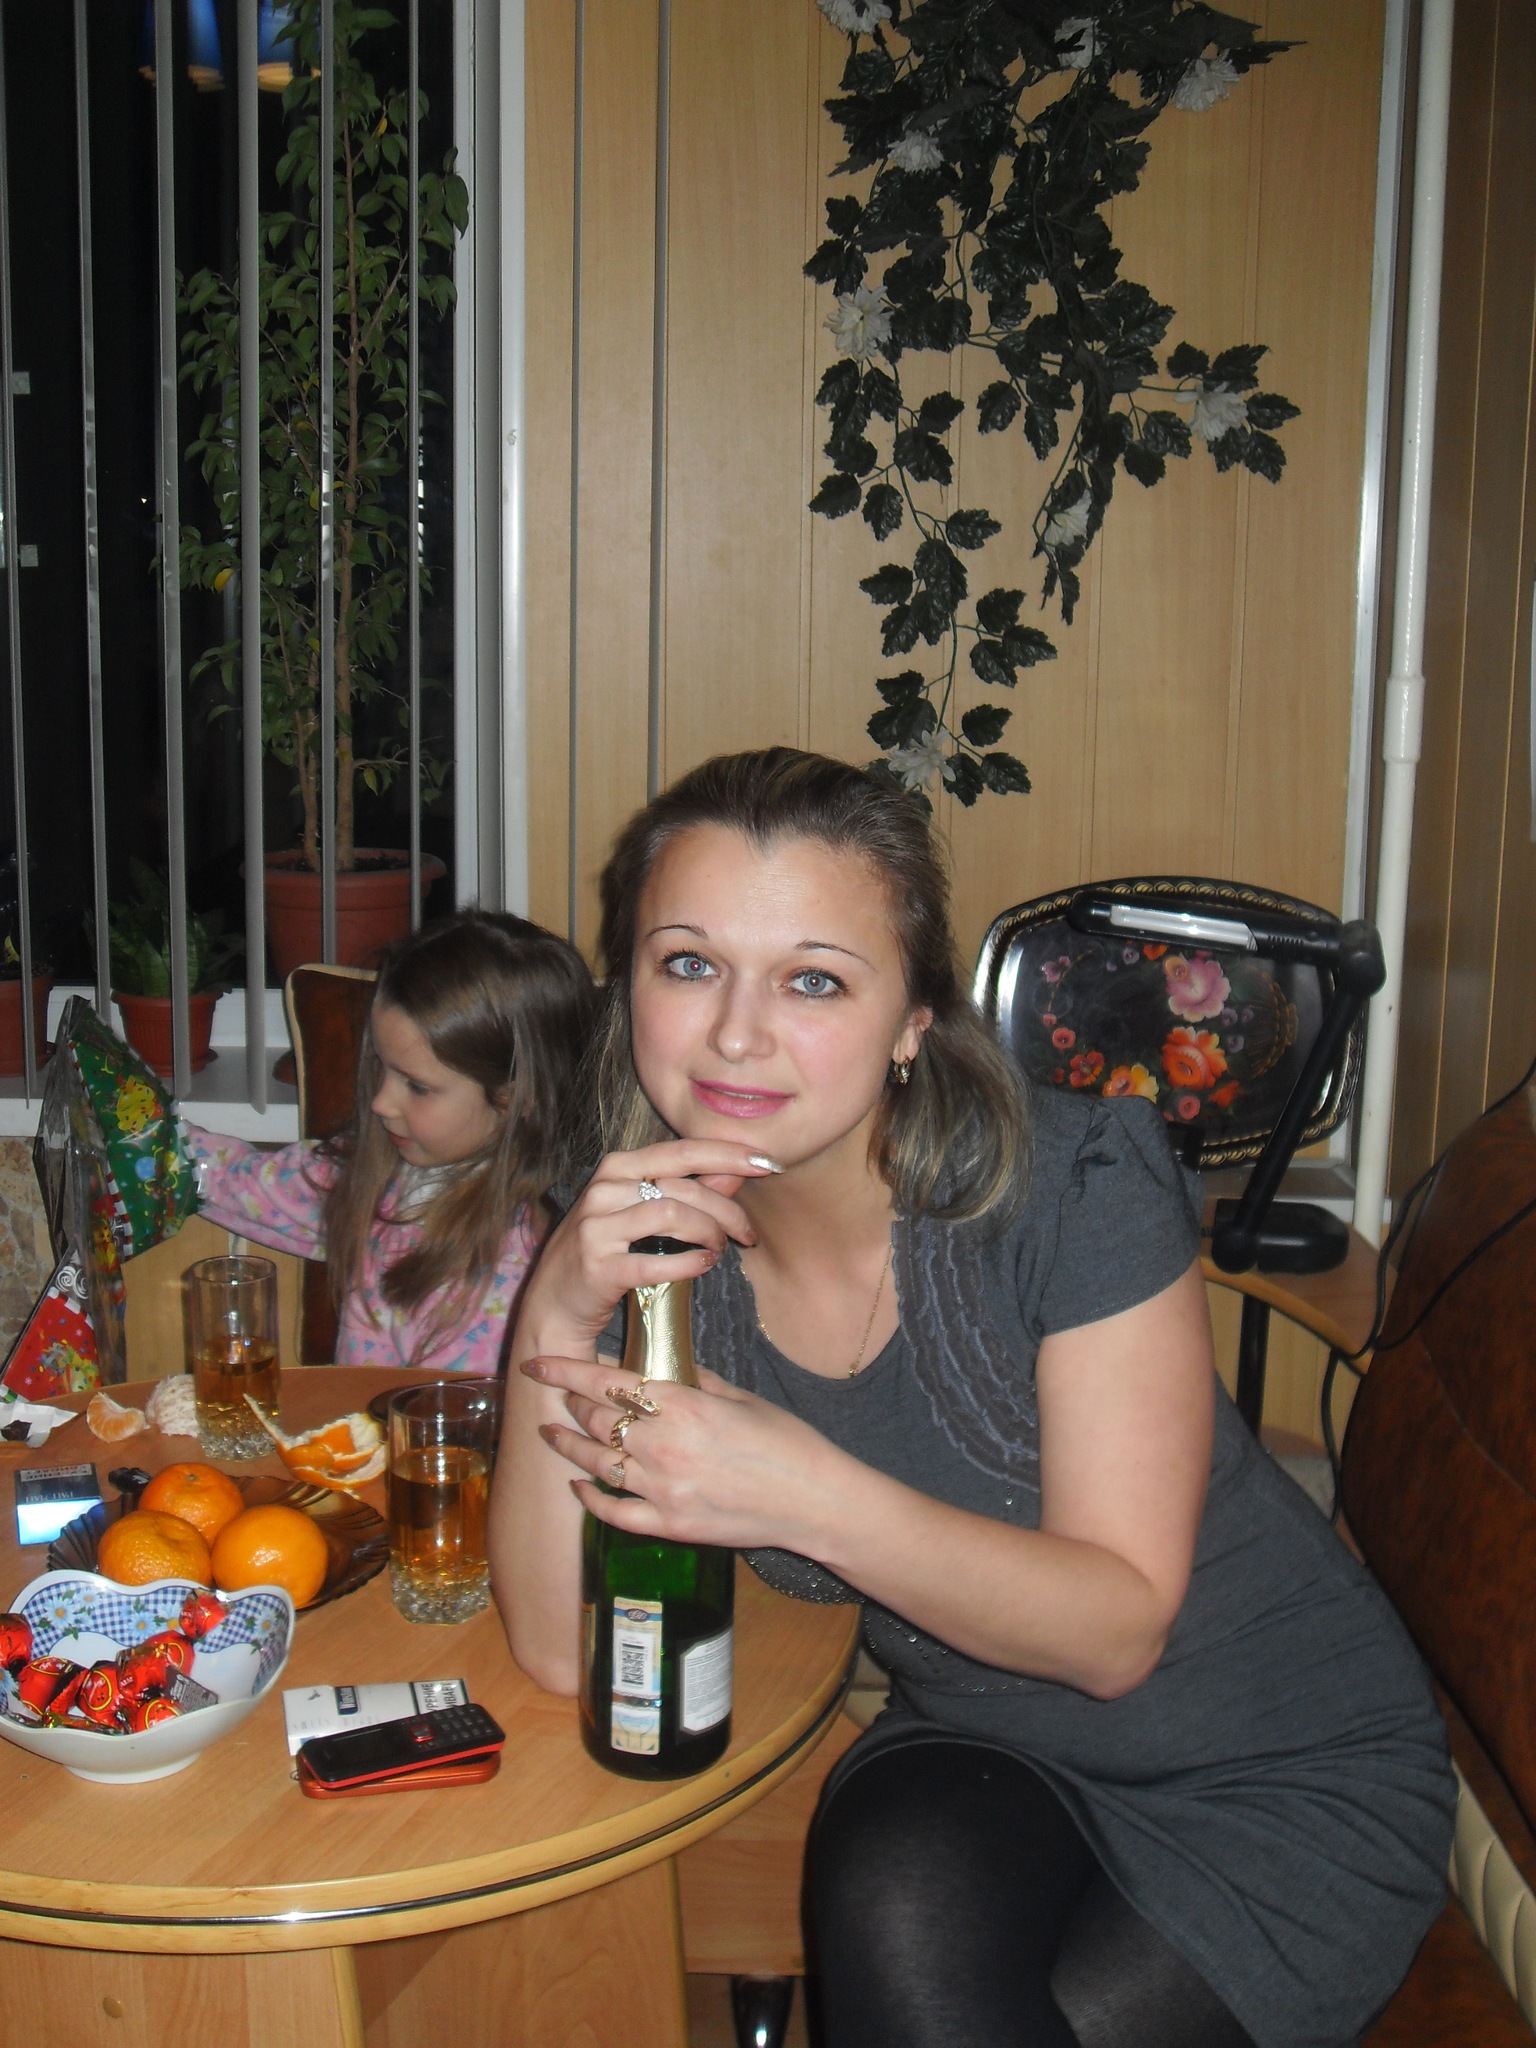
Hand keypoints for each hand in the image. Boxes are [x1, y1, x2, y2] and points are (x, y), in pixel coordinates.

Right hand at [517, 1142, 780, 1354]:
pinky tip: (704, 1264)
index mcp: (617, 1167)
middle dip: (727, 1209)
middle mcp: (603, 1189)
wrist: (554, 1303)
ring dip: (709, 1233)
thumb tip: (734, 1175)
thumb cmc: (606, 1252)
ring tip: (721, 1248)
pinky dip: (689, 1263)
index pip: (682, 1150)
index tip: (768, 1162)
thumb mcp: (643, 1214)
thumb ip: (688, 1192)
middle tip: (749, 1232)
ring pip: (672, 1215)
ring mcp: (597, 1226)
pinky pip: (657, 1260)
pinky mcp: (598, 1266)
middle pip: (683, 1186)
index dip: (729, 1154)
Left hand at [524, 1355, 833, 1552]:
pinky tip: (578, 1485)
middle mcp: (664, 1447)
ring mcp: (663, 1490)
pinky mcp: (669, 1526)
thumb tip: (658, 1368)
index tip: (538, 1363)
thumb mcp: (740, 1398)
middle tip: (556, 1392)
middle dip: (569, 1402)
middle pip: (596, 1420)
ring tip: (550, 1432)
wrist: (814, 1501)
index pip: (606, 1383)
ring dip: (568, 1445)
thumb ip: (694, 1382)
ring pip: (596, 1463)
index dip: (566, 1371)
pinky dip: (590, 1497)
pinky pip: (615, 1512)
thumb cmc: (786, 1443)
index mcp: (683, 1407)